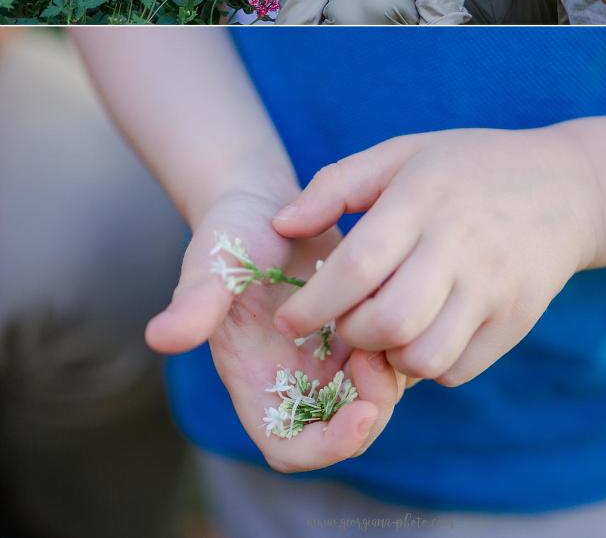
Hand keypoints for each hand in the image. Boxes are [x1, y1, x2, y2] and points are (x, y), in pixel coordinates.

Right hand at [145, 188, 407, 471]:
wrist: (264, 202)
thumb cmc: (230, 233)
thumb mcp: (211, 261)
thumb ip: (193, 302)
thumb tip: (160, 336)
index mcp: (255, 383)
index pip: (290, 449)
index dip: (327, 447)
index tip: (360, 414)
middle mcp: (295, 382)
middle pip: (342, 432)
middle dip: (368, 412)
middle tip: (378, 364)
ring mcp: (328, 361)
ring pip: (373, 399)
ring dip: (388, 379)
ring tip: (386, 331)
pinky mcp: (357, 333)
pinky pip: (390, 361)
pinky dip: (400, 347)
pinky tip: (398, 311)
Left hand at [270, 129, 600, 387]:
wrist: (566, 187)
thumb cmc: (467, 167)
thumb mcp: (402, 154)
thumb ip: (336, 186)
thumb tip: (280, 226)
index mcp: (424, 197)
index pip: (358, 266)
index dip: (314, 303)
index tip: (288, 319)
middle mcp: (462, 243)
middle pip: (389, 322)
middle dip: (350, 335)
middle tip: (341, 323)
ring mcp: (494, 286)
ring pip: (423, 358)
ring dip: (388, 357)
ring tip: (381, 332)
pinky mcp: (517, 321)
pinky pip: (457, 370)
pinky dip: (427, 366)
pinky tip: (420, 333)